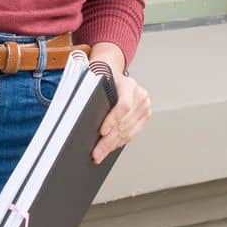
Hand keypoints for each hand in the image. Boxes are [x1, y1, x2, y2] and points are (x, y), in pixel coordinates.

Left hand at [89, 42, 150, 164]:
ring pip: (128, 131)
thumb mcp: (95, 80)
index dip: (113, 120)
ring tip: (100, 154)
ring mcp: (144, 106)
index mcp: (128, 84)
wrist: (113, 73)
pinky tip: (110, 148)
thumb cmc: (101, 77)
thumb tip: (81, 116)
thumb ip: (92, 95)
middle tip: (96, 153)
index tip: (101, 132)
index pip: (124, 105)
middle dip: (108, 141)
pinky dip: (120, 142)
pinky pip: (133, 133)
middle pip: (125, 123)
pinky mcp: (144, 115)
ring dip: (113, 145)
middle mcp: (140, 95)